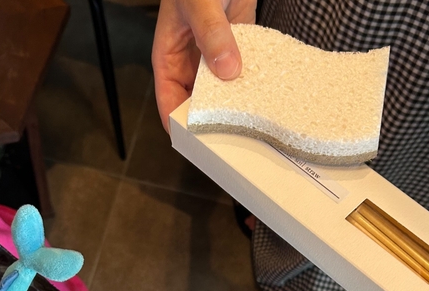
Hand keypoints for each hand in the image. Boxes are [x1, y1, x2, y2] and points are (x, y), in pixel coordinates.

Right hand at [152, 0, 256, 129]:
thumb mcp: (198, 4)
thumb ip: (211, 33)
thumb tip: (227, 68)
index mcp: (170, 56)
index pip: (169, 99)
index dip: (179, 122)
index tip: (193, 140)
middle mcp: (191, 61)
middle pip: (196, 102)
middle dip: (208, 120)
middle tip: (224, 137)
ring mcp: (214, 56)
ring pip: (221, 91)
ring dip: (232, 104)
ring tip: (243, 123)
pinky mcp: (236, 48)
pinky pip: (242, 73)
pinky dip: (250, 84)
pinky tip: (259, 96)